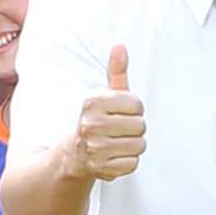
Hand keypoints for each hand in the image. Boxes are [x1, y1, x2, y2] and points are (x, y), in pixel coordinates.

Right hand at [72, 43, 145, 185]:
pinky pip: (133, 163)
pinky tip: (115, 156)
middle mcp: (91, 125)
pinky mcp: (101, 168)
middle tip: (119, 130)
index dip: (134, 109)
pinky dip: (127, 161)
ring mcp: (95, 148)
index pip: (137, 104)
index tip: (121, 112)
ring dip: (133, 145)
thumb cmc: (98, 118)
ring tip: (117, 142)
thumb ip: (116, 71)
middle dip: (135, 128)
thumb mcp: (106, 94)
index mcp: (93, 102)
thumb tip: (120, 46)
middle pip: (140, 126)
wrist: (75, 152)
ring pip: (139, 145)